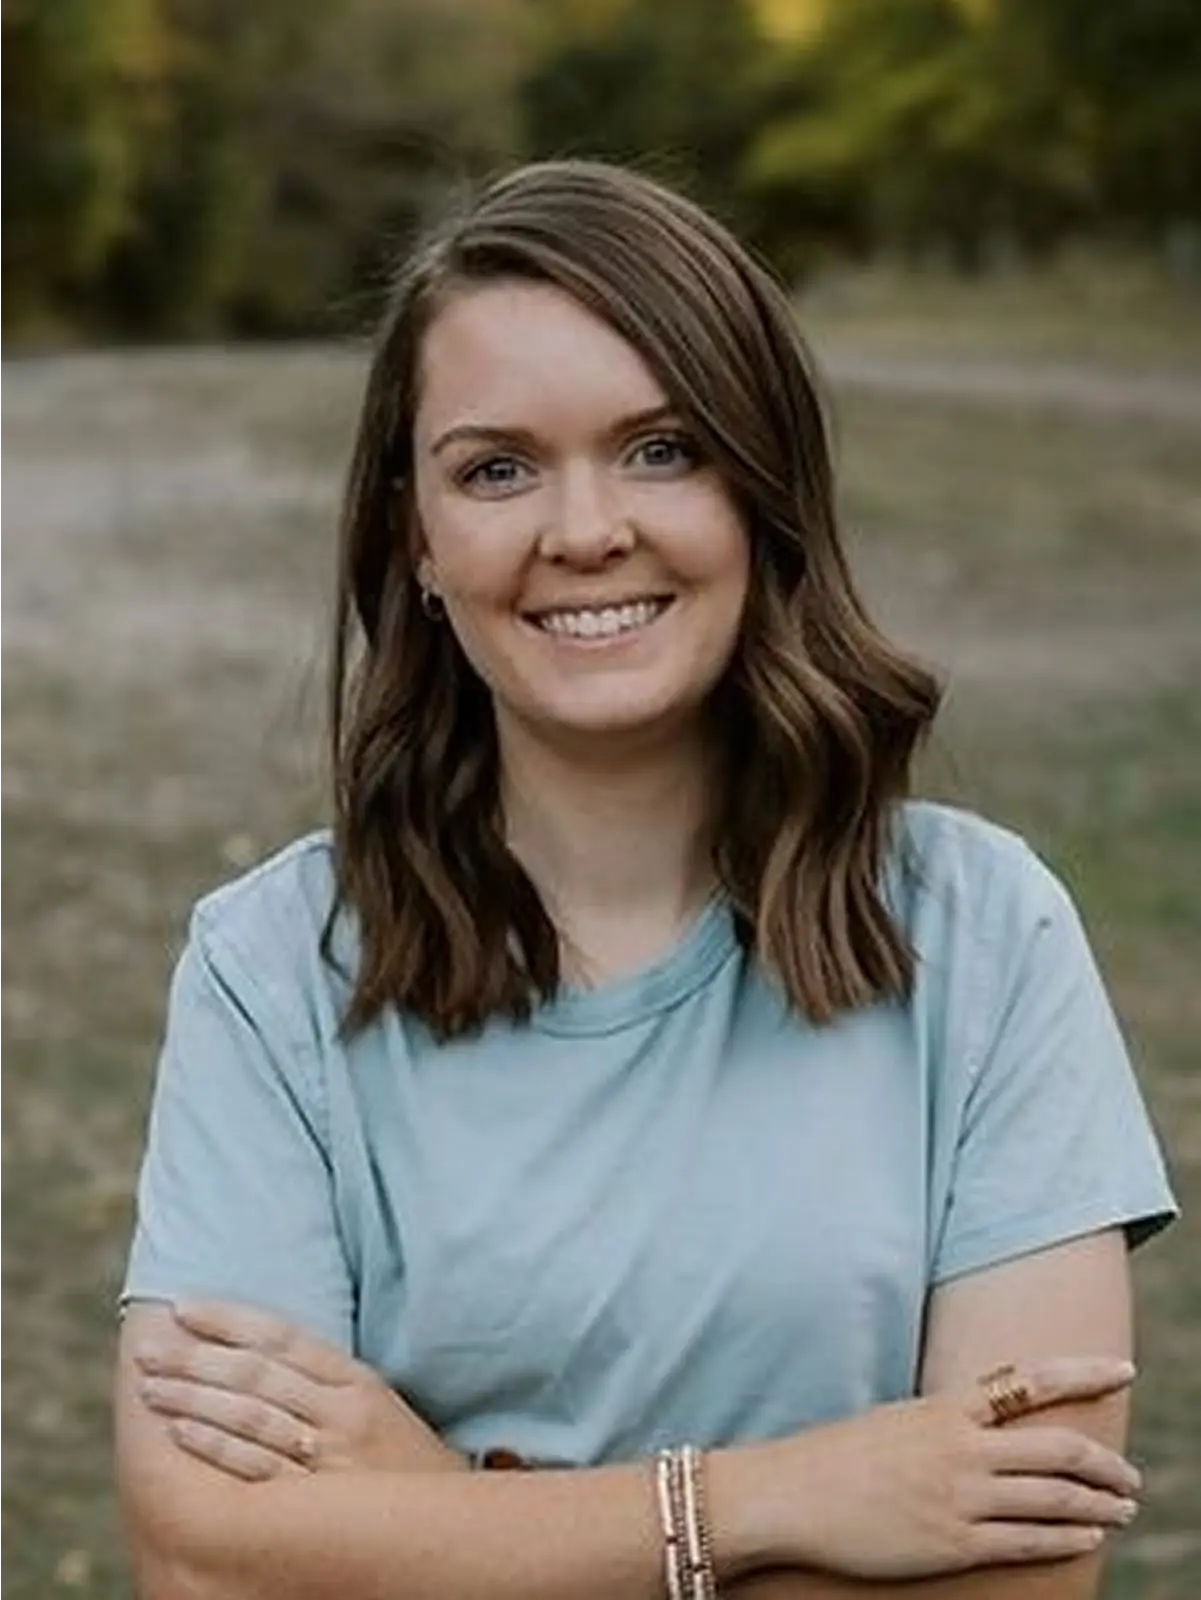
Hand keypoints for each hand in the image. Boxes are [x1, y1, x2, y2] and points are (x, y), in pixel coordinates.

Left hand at [133, 1300, 467, 1483]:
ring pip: (251, 1414)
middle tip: (150, 1348)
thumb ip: (326, 1381)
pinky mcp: (316, 1501)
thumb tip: (263, 1351)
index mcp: (357, 1381)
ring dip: (194, 1398)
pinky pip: (257, 1468)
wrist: (450, 1528)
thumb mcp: (377, 1407)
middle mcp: (342, 1411)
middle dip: (196, 1358)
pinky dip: (217, 1446)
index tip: (185, 1306)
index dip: (230, 1318)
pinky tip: (182, 1432)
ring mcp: (329, 1456)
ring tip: (152, 1386)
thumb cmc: (406, 1466)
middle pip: (257, 1373)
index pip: (283, 1336)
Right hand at [726, 1355, 1140, 1581]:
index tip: (1123, 1370)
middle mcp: (961, 1447)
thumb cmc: (840, 1456)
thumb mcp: (899, 1421)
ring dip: (1100, 1504)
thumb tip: (992, 1428)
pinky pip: (1029, 1541)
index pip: (1031, 1380)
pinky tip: (1088, 1535)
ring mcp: (960, 1497)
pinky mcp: (954, 1544)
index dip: (1084, 1372)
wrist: (790, 1495)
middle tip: (1131, 1476)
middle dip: (1107, 1464)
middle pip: (1060, 1448)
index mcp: (945, 1407)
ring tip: (1123, 1509)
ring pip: (1055, 1498)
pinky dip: (1068, 1537)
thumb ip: (947, 1422)